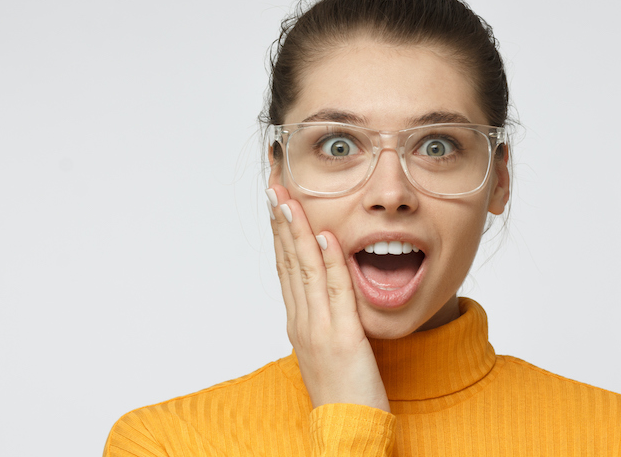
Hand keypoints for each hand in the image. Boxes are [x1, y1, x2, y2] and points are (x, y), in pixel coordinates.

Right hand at [266, 185, 389, 412]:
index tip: (277, 204)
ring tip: (289, 200)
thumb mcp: (328, 351)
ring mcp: (319, 330)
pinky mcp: (342, 339)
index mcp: (299, 323)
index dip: (280, 234)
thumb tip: (327, 295)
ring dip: (297, 232)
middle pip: (288, 263)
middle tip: (273, 188)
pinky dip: (330, 263)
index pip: (286, 269)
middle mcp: (303, 322)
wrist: (347, 434)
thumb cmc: (343, 394)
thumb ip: (326, 319)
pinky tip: (325, 237)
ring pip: (306, 271)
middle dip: (281, 223)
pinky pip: (336, 293)